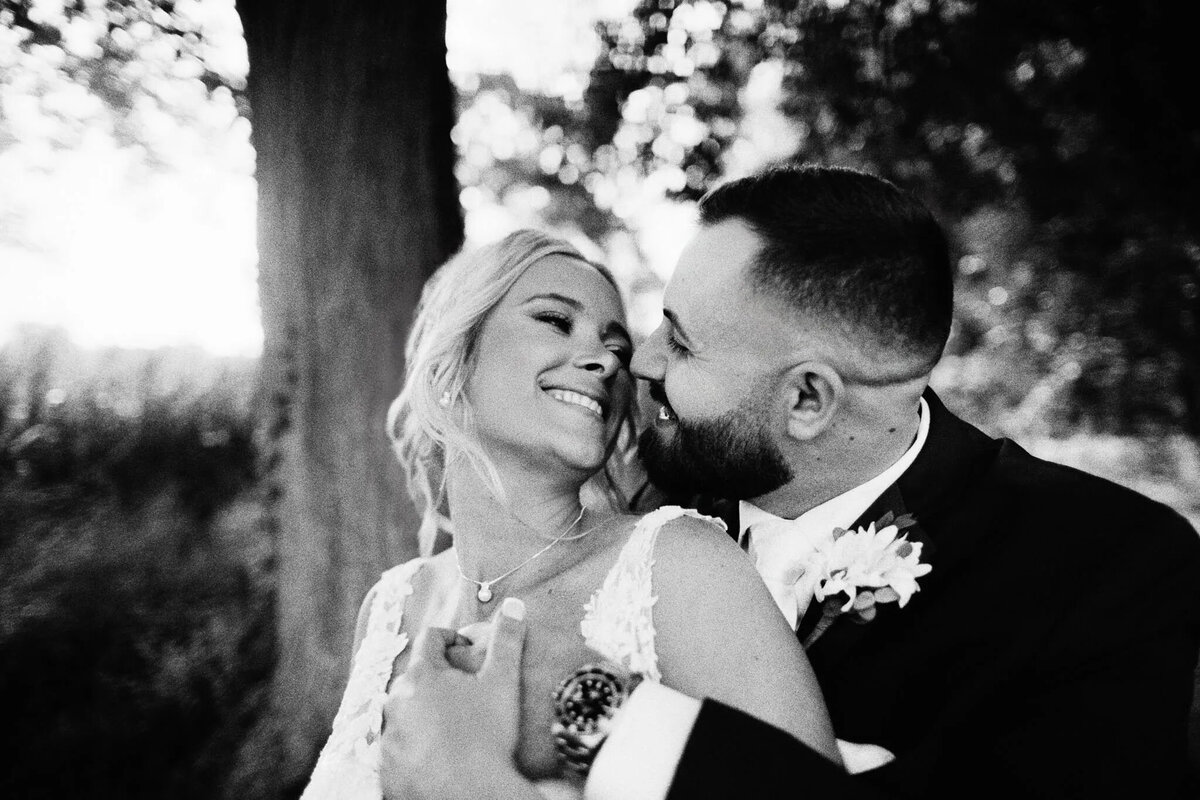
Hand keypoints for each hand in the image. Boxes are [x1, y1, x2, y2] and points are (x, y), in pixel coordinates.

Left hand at [380, 597, 534, 799]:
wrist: (471, 796)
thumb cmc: (488, 736)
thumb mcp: (503, 682)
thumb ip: (507, 640)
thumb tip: (515, 604)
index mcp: (420, 675)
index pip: (430, 638)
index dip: (453, 640)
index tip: (470, 652)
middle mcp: (395, 702)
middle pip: (416, 677)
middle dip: (439, 679)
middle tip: (468, 693)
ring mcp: (388, 738)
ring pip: (405, 714)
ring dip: (425, 714)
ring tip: (456, 728)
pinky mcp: (386, 769)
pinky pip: (399, 748)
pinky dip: (416, 746)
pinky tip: (441, 755)